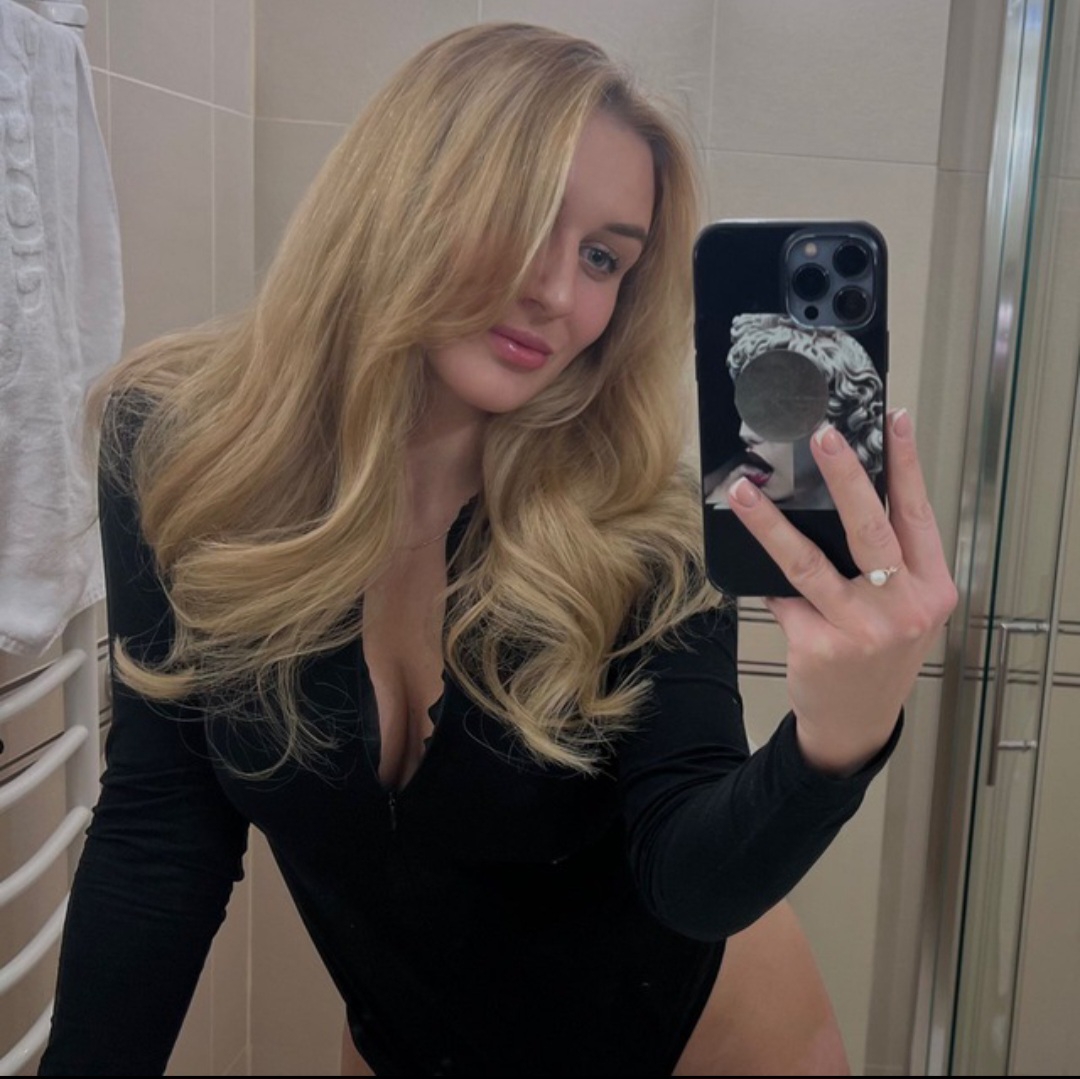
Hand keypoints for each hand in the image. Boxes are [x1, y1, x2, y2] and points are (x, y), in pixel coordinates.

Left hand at [726, 408, 957, 773]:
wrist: (856, 722)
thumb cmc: (879, 654)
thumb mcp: (903, 609)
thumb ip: (889, 563)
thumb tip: (838, 496)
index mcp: (931, 588)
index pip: (917, 514)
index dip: (906, 464)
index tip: (893, 419)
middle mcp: (903, 607)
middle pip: (870, 528)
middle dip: (845, 476)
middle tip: (822, 435)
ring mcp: (861, 629)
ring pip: (808, 561)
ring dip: (769, 522)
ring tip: (744, 490)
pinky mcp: (819, 646)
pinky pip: (782, 597)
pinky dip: (765, 578)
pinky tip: (745, 557)